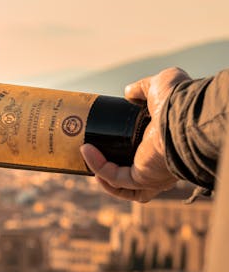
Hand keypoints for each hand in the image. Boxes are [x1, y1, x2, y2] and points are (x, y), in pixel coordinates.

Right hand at [80, 67, 190, 201]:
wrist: (184, 113)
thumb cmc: (179, 100)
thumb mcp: (158, 85)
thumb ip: (143, 88)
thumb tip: (128, 92)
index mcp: (164, 144)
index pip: (143, 154)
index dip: (124, 148)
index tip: (108, 134)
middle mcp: (160, 164)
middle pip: (131, 176)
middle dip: (109, 168)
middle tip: (92, 150)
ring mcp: (151, 174)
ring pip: (121, 185)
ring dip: (100, 173)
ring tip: (85, 152)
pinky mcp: (141, 178)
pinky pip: (115, 178)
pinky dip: (98, 166)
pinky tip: (86, 150)